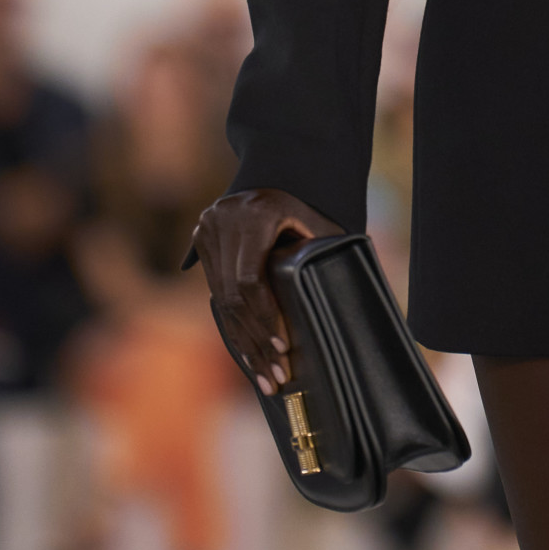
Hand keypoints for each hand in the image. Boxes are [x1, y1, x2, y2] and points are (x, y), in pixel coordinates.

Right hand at [190, 187, 341, 395]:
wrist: (271, 170)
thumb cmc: (303, 204)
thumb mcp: (315, 220)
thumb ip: (325, 247)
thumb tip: (347, 290)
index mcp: (256, 213)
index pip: (251, 280)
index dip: (266, 316)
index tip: (284, 346)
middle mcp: (223, 221)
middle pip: (234, 297)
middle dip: (257, 340)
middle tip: (277, 376)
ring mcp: (207, 232)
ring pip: (222, 302)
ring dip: (244, 344)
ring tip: (266, 379)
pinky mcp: (201, 244)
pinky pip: (216, 296)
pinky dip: (235, 328)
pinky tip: (248, 357)